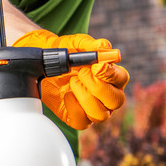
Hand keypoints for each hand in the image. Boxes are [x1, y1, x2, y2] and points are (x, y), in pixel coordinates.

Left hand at [13, 29, 129, 128]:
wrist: (43, 62)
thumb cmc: (65, 52)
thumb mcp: (76, 44)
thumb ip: (91, 45)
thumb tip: (105, 48)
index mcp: (113, 76)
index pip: (122, 79)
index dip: (111, 74)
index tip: (96, 66)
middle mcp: (107, 95)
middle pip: (116, 101)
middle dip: (98, 87)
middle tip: (81, 73)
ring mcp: (93, 108)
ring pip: (101, 115)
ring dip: (86, 98)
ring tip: (72, 82)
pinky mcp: (77, 117)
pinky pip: (82, 122)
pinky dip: (75, 109)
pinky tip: (67, 95)